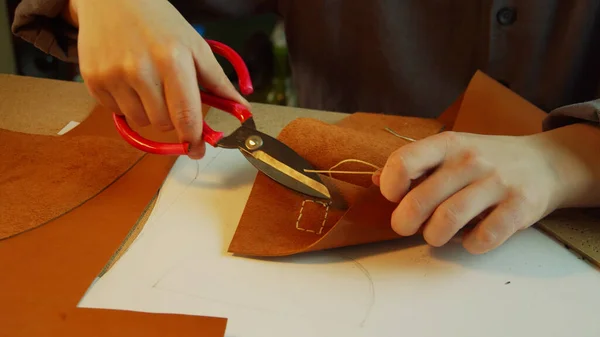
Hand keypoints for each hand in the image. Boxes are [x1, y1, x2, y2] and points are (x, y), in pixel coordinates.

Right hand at [67, 0, 248, 158]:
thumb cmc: (161, 23)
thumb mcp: (195, 46)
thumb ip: (218, 82)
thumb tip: (243, 110)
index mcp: (172, 60)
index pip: (185, 115)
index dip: (193, 138)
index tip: (198, 150)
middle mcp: (140, 70)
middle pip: (163, 123)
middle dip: (172, 117)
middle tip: (170, 94)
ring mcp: (113, 76)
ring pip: (140, 121)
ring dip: (149, 111)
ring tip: (147, 82)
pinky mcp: (93, 80)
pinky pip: (117, 112)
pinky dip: (127, 103)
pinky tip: (128, 78)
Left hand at [372, 124, 599, 253]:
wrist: (545, 163)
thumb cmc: (485, 160)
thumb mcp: (450, 151)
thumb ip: (415, 165)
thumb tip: (375, 180)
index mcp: (447, 144)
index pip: (404, 161)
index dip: (390, 186)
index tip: (393, 197)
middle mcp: (470, 160)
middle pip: (421, 199)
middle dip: (405, 222)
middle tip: (406, 227)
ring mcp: (497, 183)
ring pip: (448, 220)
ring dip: (434, 236)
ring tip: (435, 236)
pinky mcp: (519, 207)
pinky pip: (483, 237)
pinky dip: (469, 245)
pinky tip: (468, 239)